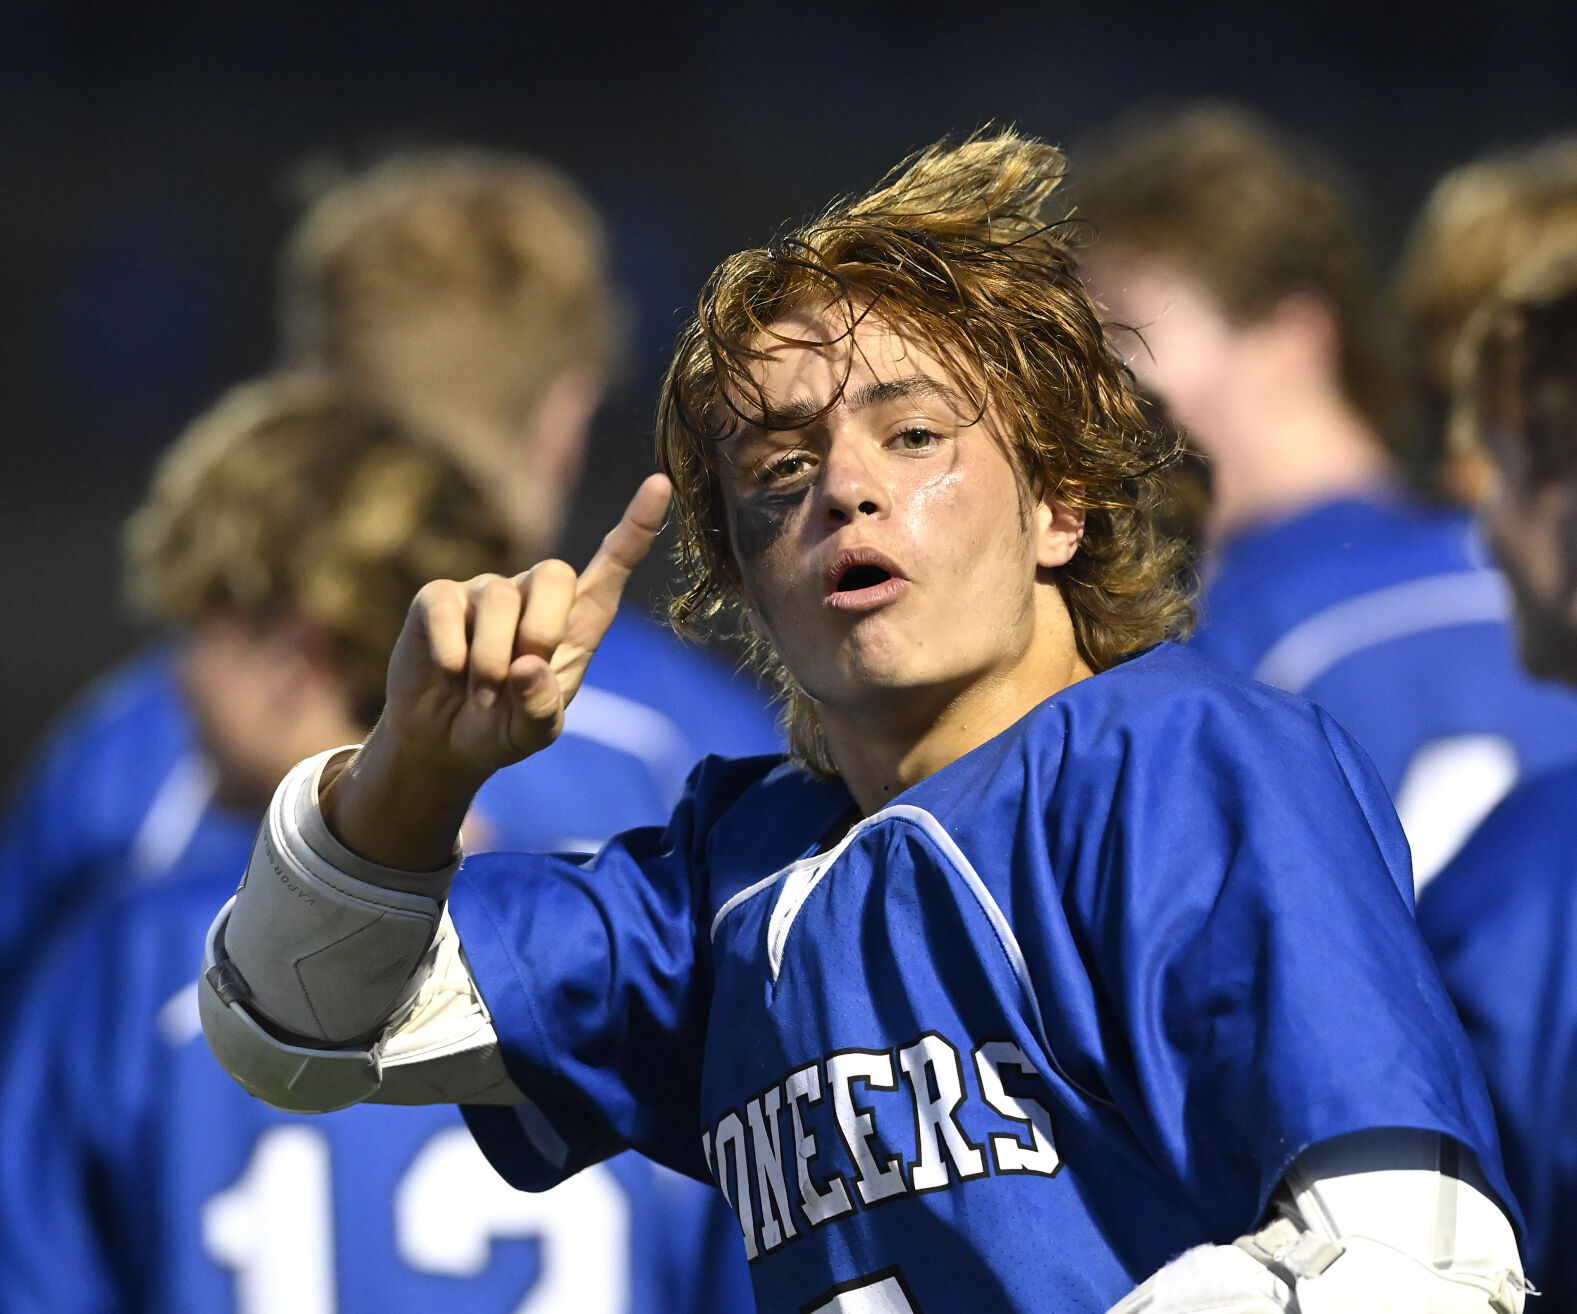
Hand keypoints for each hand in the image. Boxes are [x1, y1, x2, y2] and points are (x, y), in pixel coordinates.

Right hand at [324, 475, 672, 869]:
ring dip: (490, 660)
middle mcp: (532, 597)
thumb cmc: (500, 729)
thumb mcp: (532, 734)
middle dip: (542, 627)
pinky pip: (447, 609)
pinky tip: (449, 674)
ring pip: (498, 598)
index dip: (636, 527)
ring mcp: (484, 592)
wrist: (441, 744)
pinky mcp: (437, 598)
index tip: (661, 485)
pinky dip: (451, 653)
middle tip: (520, 673)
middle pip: (555, 572)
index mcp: (575, 624)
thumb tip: (530, 666)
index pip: (611, 566)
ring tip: (480, 692)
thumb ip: (541, 709)